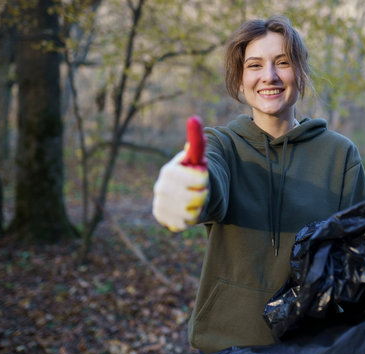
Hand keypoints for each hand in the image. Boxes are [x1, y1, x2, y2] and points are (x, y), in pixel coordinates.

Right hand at [152, 116, 207, 231]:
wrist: (179, 196)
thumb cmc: (189, 174)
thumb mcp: (194, 160)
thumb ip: (196, 145)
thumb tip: (194, 120)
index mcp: (169, 171)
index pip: (198, 177)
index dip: (204, 179)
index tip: (204, 178)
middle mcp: (161, 188)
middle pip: (196, 196)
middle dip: (203, 193)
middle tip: (201, 190)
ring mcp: (161, 204)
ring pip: (192, 211)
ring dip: (198, 206)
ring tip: (195, 200)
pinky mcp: (162, 218)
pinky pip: (185, 222)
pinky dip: (191, 217)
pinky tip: (187, 210)